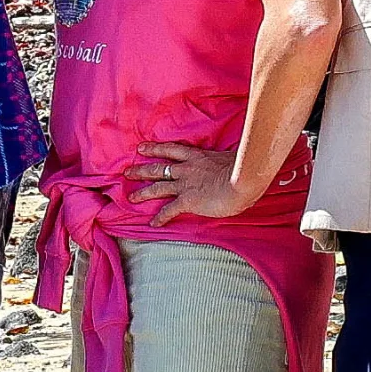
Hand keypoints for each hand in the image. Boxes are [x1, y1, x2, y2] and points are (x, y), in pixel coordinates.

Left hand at [125, 142, 256, 226]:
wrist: (242, 179)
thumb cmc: (243, 167)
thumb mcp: (232, 157)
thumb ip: (225, 159)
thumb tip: (234, 159)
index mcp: (197, 156)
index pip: (171, 150)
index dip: (155, 148)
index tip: (141, 148)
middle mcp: (187, 169)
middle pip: (158, 167)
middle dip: (141, 170)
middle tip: (127, 172)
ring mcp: (185, 184)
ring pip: (158, 187)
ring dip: (143, 192)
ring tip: (130, 197)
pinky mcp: (188, 201)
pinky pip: (169, 210)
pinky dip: (160, 217)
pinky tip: (153, 224)